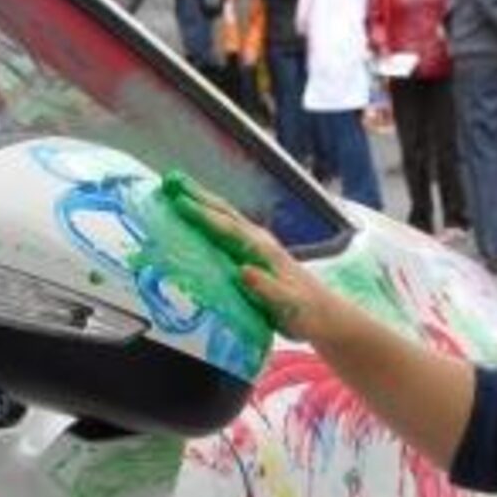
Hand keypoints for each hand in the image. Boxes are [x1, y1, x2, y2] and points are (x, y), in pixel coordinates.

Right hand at [164, 171, 340, 341]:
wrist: (325, 315)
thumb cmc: (306, 312)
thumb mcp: (288, 304)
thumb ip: (267, 288)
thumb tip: (243, 271)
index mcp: (264, 251)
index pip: (228, 228)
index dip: (202, 215)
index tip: (179, 202)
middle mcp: (260, 242)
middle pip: (225, 213)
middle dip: (198, 196)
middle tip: (171, 181)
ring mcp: (258, 246)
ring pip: (226, 217)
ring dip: (203, 202)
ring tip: (179, 191)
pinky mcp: (255, 254)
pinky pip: (227, 231)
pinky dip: (211, 219)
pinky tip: (197, 219)